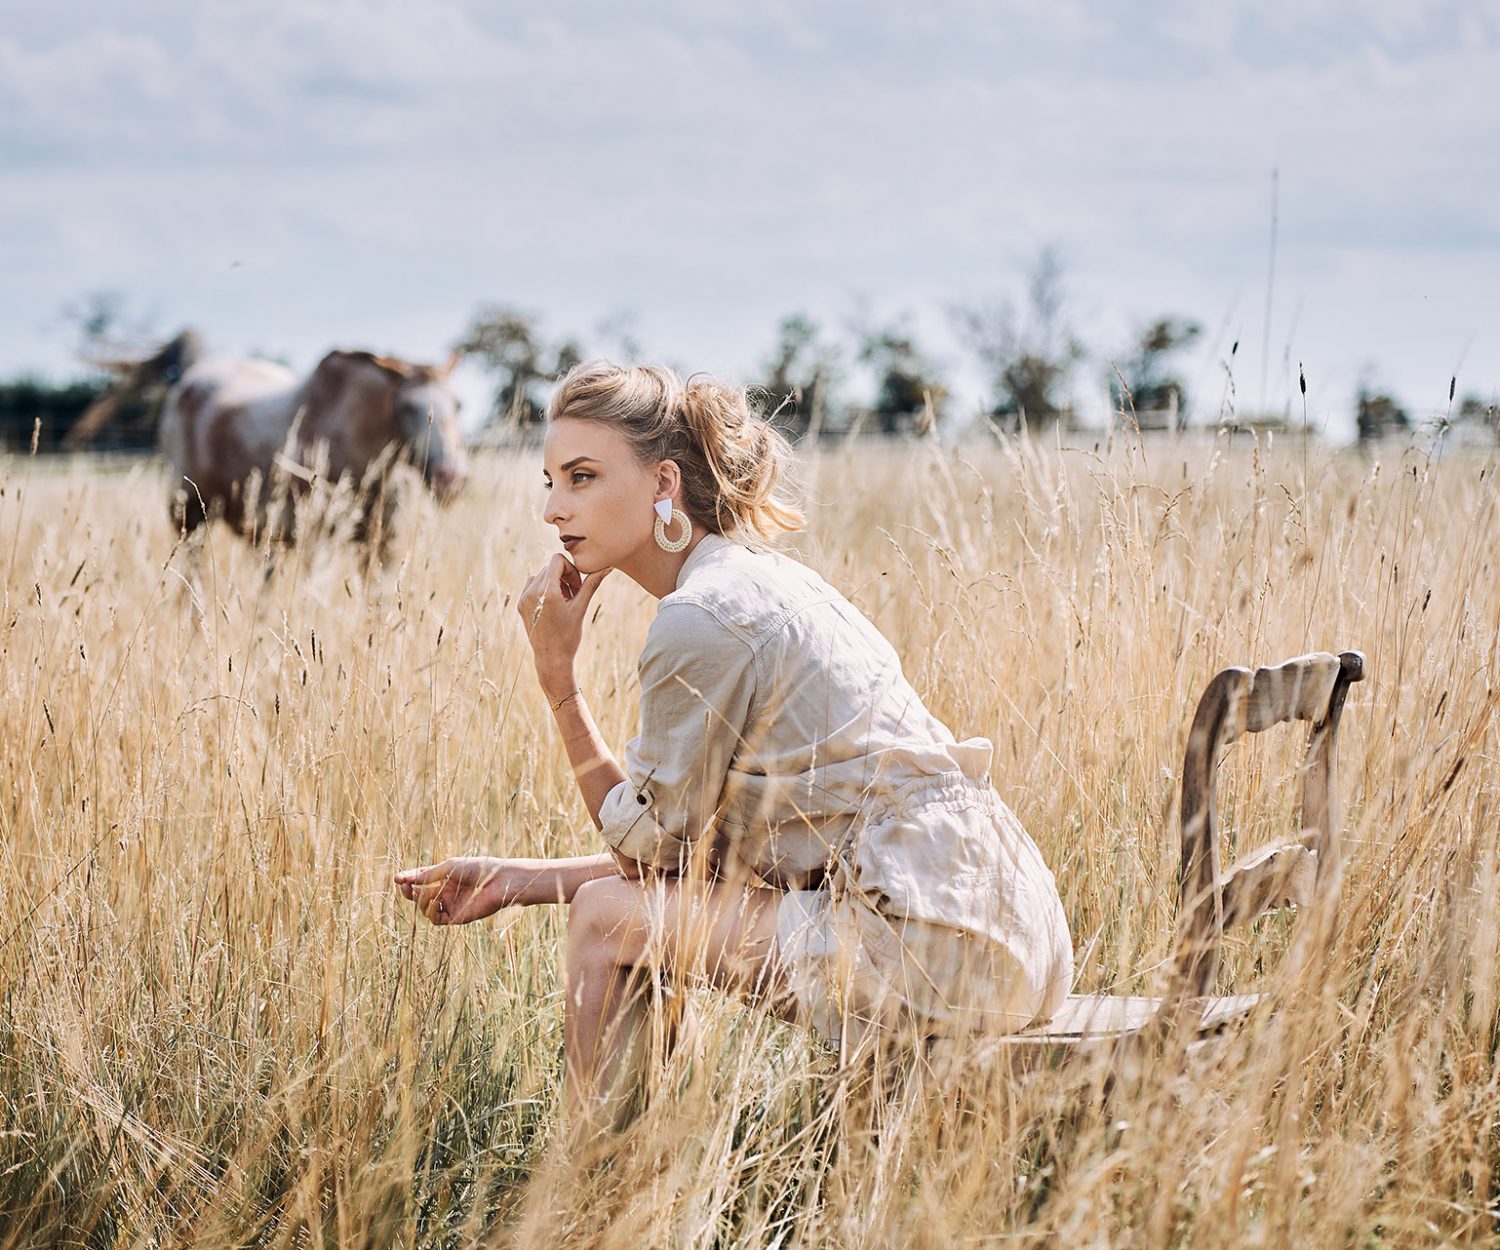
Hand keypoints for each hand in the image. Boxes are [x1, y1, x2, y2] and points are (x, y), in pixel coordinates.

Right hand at [394, 856, 513, 925]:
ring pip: (425, 909)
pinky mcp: (455, 918)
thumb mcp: (448, 868)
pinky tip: (434, 901)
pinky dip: (430, 911)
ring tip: (428, 893)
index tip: (397, 878)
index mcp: (445, 877)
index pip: (422, 880)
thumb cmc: (476, 869)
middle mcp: (446, 892)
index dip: (409, 879)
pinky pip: (435, 919)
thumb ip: (427, 876)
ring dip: (421, 901)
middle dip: (409, 892)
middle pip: (419, 896)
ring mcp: (450, 905)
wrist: (497, 881)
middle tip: (404, 886)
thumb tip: (406, 879)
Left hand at [516, 555, 610, 697]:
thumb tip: (606, 567)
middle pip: (550, 567)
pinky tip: (553, 605)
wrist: (551, 659)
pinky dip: (544, 589)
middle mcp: (531, 592)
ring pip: (541, 575)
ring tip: (563, 602)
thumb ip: (591, 584)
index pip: (557, 560)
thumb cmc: (569, 636)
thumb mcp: (581, 608)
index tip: (577, 587)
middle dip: (564, 578)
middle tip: (573, 596)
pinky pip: (532, 585)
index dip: (571, 570)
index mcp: (546, 592)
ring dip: (554, 583)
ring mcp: (523, 598)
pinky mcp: (520, 604)